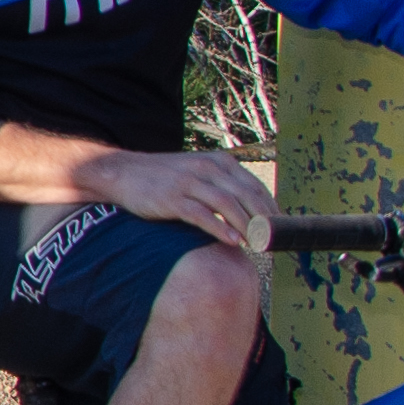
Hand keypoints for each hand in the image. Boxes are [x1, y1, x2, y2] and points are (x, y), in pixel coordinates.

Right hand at [77, 146, 277, 257]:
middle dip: (263, 219)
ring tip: (257, 243)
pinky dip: (220, 228)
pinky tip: (232, 240)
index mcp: (217, 161)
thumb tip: (250, 210)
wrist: (123, 173)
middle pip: (245, 194)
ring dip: (245, 225)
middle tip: (272, 239)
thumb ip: (222, 185)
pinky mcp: (172, 199)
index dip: (270, 207)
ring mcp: (188, 183)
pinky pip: (202, 214)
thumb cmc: (163, 177)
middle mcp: (206, 169)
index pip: (253, 185)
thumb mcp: (197, 172)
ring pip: (227, 204)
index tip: (280, 227)